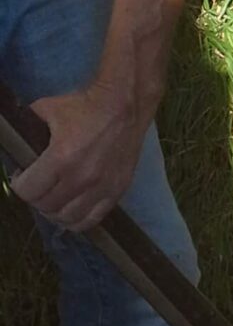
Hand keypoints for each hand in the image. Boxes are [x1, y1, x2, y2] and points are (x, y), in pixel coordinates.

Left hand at [9, 86, 145, 231]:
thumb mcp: (46, 109)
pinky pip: (92, 219)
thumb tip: (16, 138)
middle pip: (47, 206)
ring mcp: (101, 188)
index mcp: (61, 158)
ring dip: (55, 212)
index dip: (20, 186)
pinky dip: (77, 220)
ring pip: (68, 218)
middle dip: (36, 198)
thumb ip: (29, 127)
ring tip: (54, 200)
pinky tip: (71, 211)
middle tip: (37, 187)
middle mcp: (81, 178)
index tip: (21, 178)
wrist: (124, 105)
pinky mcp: (117, 191)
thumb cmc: (85, 106)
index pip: (29, 191)